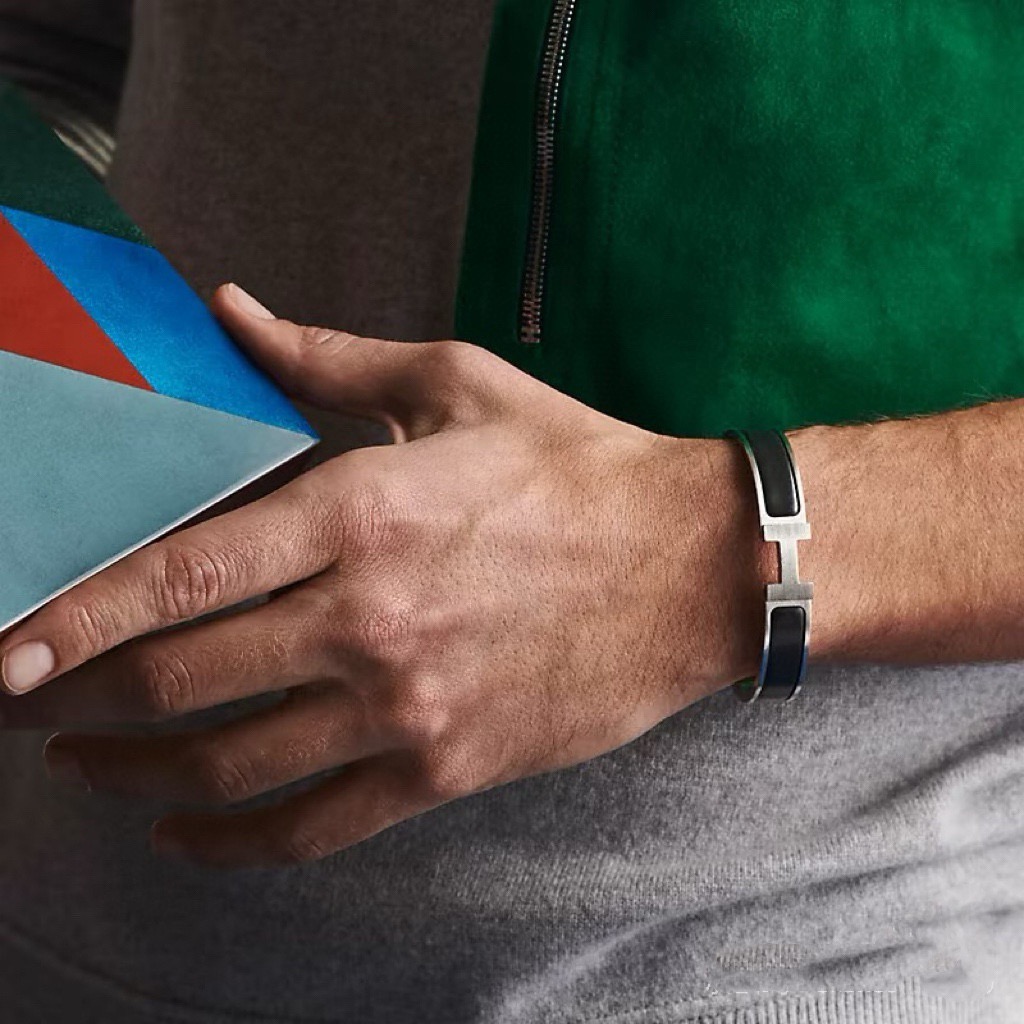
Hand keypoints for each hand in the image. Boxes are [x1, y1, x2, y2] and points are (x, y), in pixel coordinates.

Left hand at [0, 285, 764, 867]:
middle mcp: (370, 620)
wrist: (691, 564)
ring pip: (230, 769)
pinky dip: (233, 845)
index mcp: (362, 512)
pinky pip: (312, 829)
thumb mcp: (456, 385)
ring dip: (133, 776)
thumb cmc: (577, 468)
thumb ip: (327, 357)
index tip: (10, 647)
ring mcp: (407, 707)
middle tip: (25, 704)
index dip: (78, 616)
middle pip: (182, 682)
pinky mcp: (445, 768)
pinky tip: (189, 835)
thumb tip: (231, 310)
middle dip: (77, 700)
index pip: (182, 574)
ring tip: (84, 766)